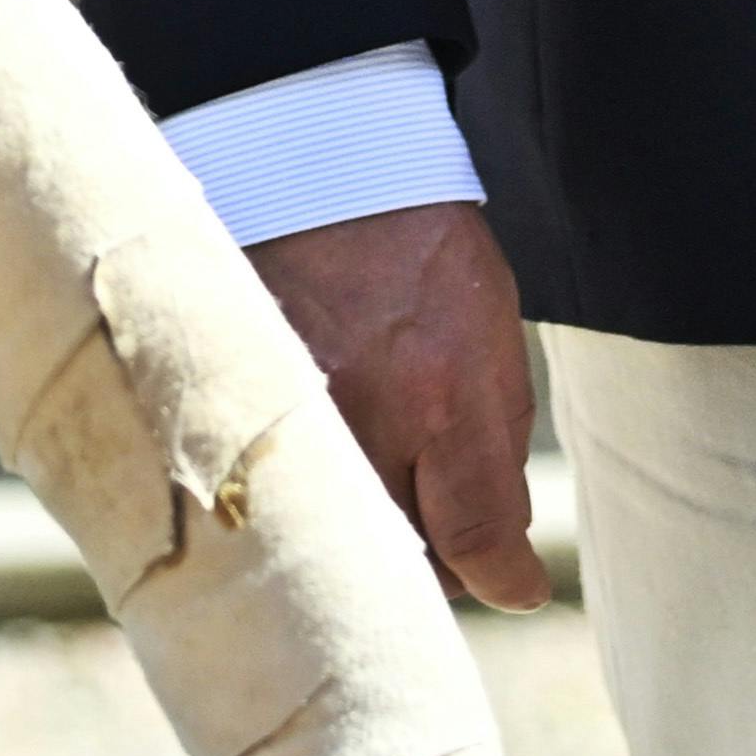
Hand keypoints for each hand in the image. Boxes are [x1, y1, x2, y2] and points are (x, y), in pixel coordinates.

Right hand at [247, 200, 553, 608]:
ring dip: (370, 532)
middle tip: (446, 532)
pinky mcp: (238, 406)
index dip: (504, 578)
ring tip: (384, 489)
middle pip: (402, 557)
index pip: (476, 536)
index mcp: (440, 389)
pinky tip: (322, 471)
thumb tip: (501, 551)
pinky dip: (310, 498)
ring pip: (341, 536)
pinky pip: (281, 494)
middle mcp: (363, 411)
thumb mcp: (491, 330)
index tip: (517, 584)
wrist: (318, 171)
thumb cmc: (419, 251)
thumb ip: (498, 446)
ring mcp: (289, 413)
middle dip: (435, 561)